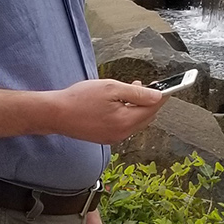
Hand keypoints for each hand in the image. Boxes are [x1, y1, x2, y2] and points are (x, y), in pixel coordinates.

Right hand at [46, 77, 163, 143]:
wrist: (55, 114)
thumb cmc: (79, 99)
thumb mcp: (110, 88)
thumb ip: (136, 93)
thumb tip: (157, 96)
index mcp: (125, 121)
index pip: (153, 108)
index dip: (161, 96)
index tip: (167, 87)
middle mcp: (122, 134)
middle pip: (146, 117)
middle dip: (148, 102)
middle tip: (142, 85)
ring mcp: (114, 138)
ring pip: (135, 122)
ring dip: (136, 107)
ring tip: (127, 91)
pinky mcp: (105, 138)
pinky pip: (124, 126)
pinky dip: (126, 114)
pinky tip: (117, 103)